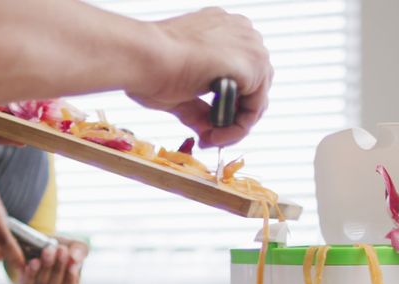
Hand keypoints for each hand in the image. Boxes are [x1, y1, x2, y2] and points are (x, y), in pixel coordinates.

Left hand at [13, 238, 87, 283]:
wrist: (39, 249)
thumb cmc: (61, 252)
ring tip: (48, 250)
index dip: (71, 280)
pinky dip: (31, 273)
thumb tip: (74, 257)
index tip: (72, 263)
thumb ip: (79, 251)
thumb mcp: (74, 248)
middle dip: (58, 268)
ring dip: (45, 268)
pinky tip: (34, 262)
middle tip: (61, 250)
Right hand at [128, 7, 273, 147]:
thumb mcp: (180, 91)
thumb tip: (208, 131)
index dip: (227, 105)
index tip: (207, 127)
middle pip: (253, 87)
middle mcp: (242, 32)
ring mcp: (251, 46)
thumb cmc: (150, 65)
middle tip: (209, 138)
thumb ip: (199, 109)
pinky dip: (236, 130)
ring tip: (209, 140)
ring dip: (233, 127)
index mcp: (224, 29)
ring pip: (255, 100)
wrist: (142, 56)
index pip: (241, 73)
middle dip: (232, 119)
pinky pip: (253, 109)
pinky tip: (214, 137)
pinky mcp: (253, 65)